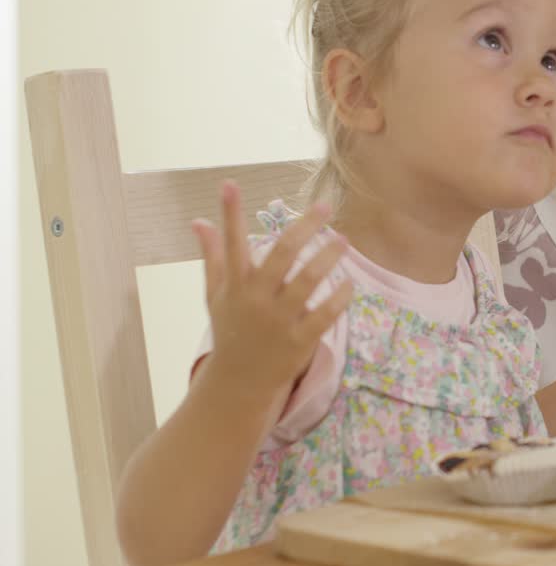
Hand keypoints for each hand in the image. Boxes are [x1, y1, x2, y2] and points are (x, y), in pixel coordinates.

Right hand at [192, 181, 352, 394]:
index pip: (231, 242)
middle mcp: (256, 298)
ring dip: (327, 257)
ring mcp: (278, 320)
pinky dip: (338, 299)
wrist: (239, 382)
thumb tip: (198, 221)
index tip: (228, 183)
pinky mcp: (299, 341)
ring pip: (307, 281)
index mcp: (236, 284)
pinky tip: (349, 284)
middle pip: (282, 254)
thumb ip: (212, 256)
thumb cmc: (231, 330)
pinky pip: (324, 316)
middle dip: (303, 227)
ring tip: (343, 239)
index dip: (229, 213)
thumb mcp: (217, 294)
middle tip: (324, 205)